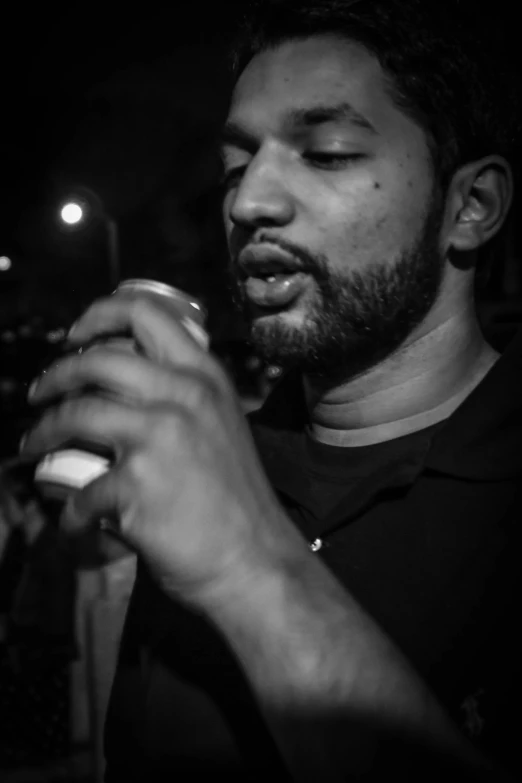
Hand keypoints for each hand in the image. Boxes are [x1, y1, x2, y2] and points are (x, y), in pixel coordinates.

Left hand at [21, 295, 301, 606]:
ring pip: (77, 413)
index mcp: (206, 376)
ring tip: (32, 445)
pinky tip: (75, 521)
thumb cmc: (236, 499)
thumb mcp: (221, 426)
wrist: (255, 560)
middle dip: (56, 373)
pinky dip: (71, 510)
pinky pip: (83, 490)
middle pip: (98, 359)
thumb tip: (123, 390)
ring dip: (43, 430)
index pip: (147, 312)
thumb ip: (183, 399)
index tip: (75, 336)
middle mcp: (185, 394)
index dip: (99, 315)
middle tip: (40, 392)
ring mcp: (161, 435)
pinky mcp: (139, 482)